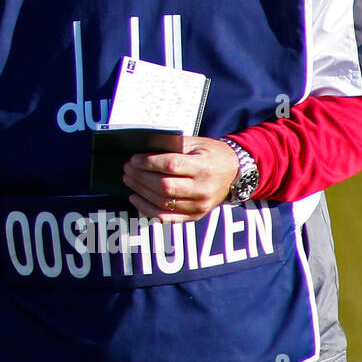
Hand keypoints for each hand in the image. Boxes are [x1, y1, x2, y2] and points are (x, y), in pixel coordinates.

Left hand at [122, 135, 238, 222]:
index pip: (171, 166)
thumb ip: (171, 147)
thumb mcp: (195, 144)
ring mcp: (199, 206)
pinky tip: (135, 198)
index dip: (149, 163)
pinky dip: (147, 209)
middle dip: (141, 177)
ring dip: (141, 191)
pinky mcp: (195, 216)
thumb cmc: (211, 154)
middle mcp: (203, 189)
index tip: (134, 159)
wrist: (234, 173)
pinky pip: (166, 217)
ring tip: (129, 180)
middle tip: (127, 169)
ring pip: (163, 202)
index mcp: (204, 167)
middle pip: (164, 186)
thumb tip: (142, 151)